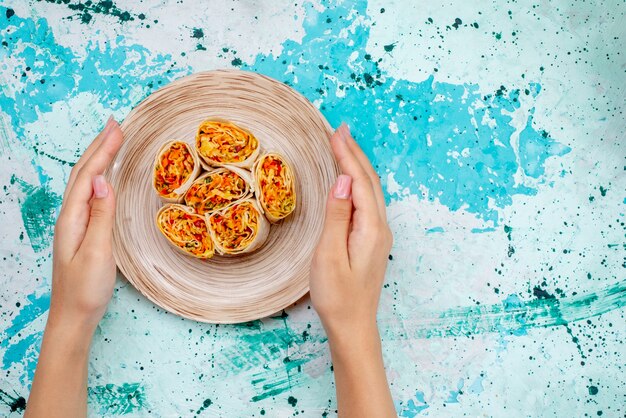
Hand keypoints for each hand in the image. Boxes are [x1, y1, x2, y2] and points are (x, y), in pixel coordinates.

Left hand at [49, 117, 122, 330]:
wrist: (73, 317)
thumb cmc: (85, 289)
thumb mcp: (97, 253)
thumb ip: (101, 216)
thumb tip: (104, 181)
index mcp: (72, 218)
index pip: (89, 175)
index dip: (103, 150)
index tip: (118, 128)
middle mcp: (70, 216)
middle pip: (83, 173)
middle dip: (99, 147)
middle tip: (115, 124)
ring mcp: (75, 224)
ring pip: (85, 182)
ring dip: (98, 158)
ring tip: (111, 142)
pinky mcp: (83, 231)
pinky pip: (90, 195)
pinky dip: (100, 177)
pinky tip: (107, 177)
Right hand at [310, 123, 391, 337]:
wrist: (352, 326)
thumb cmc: (337, 297)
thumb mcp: (328, 256)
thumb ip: (337, 216)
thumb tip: (344, 180)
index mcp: (371, 228)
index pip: (360, 181)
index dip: (346, 155)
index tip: (335, 131)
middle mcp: (380, 227)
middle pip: (370, 181)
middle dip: (354, 153)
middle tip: (339, 129)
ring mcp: (378, 234)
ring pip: (370, 190)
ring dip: (357, 166)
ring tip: (343, 145)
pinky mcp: (371, 241)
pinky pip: (367, 202)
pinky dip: (357, 183)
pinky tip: (349, 179)